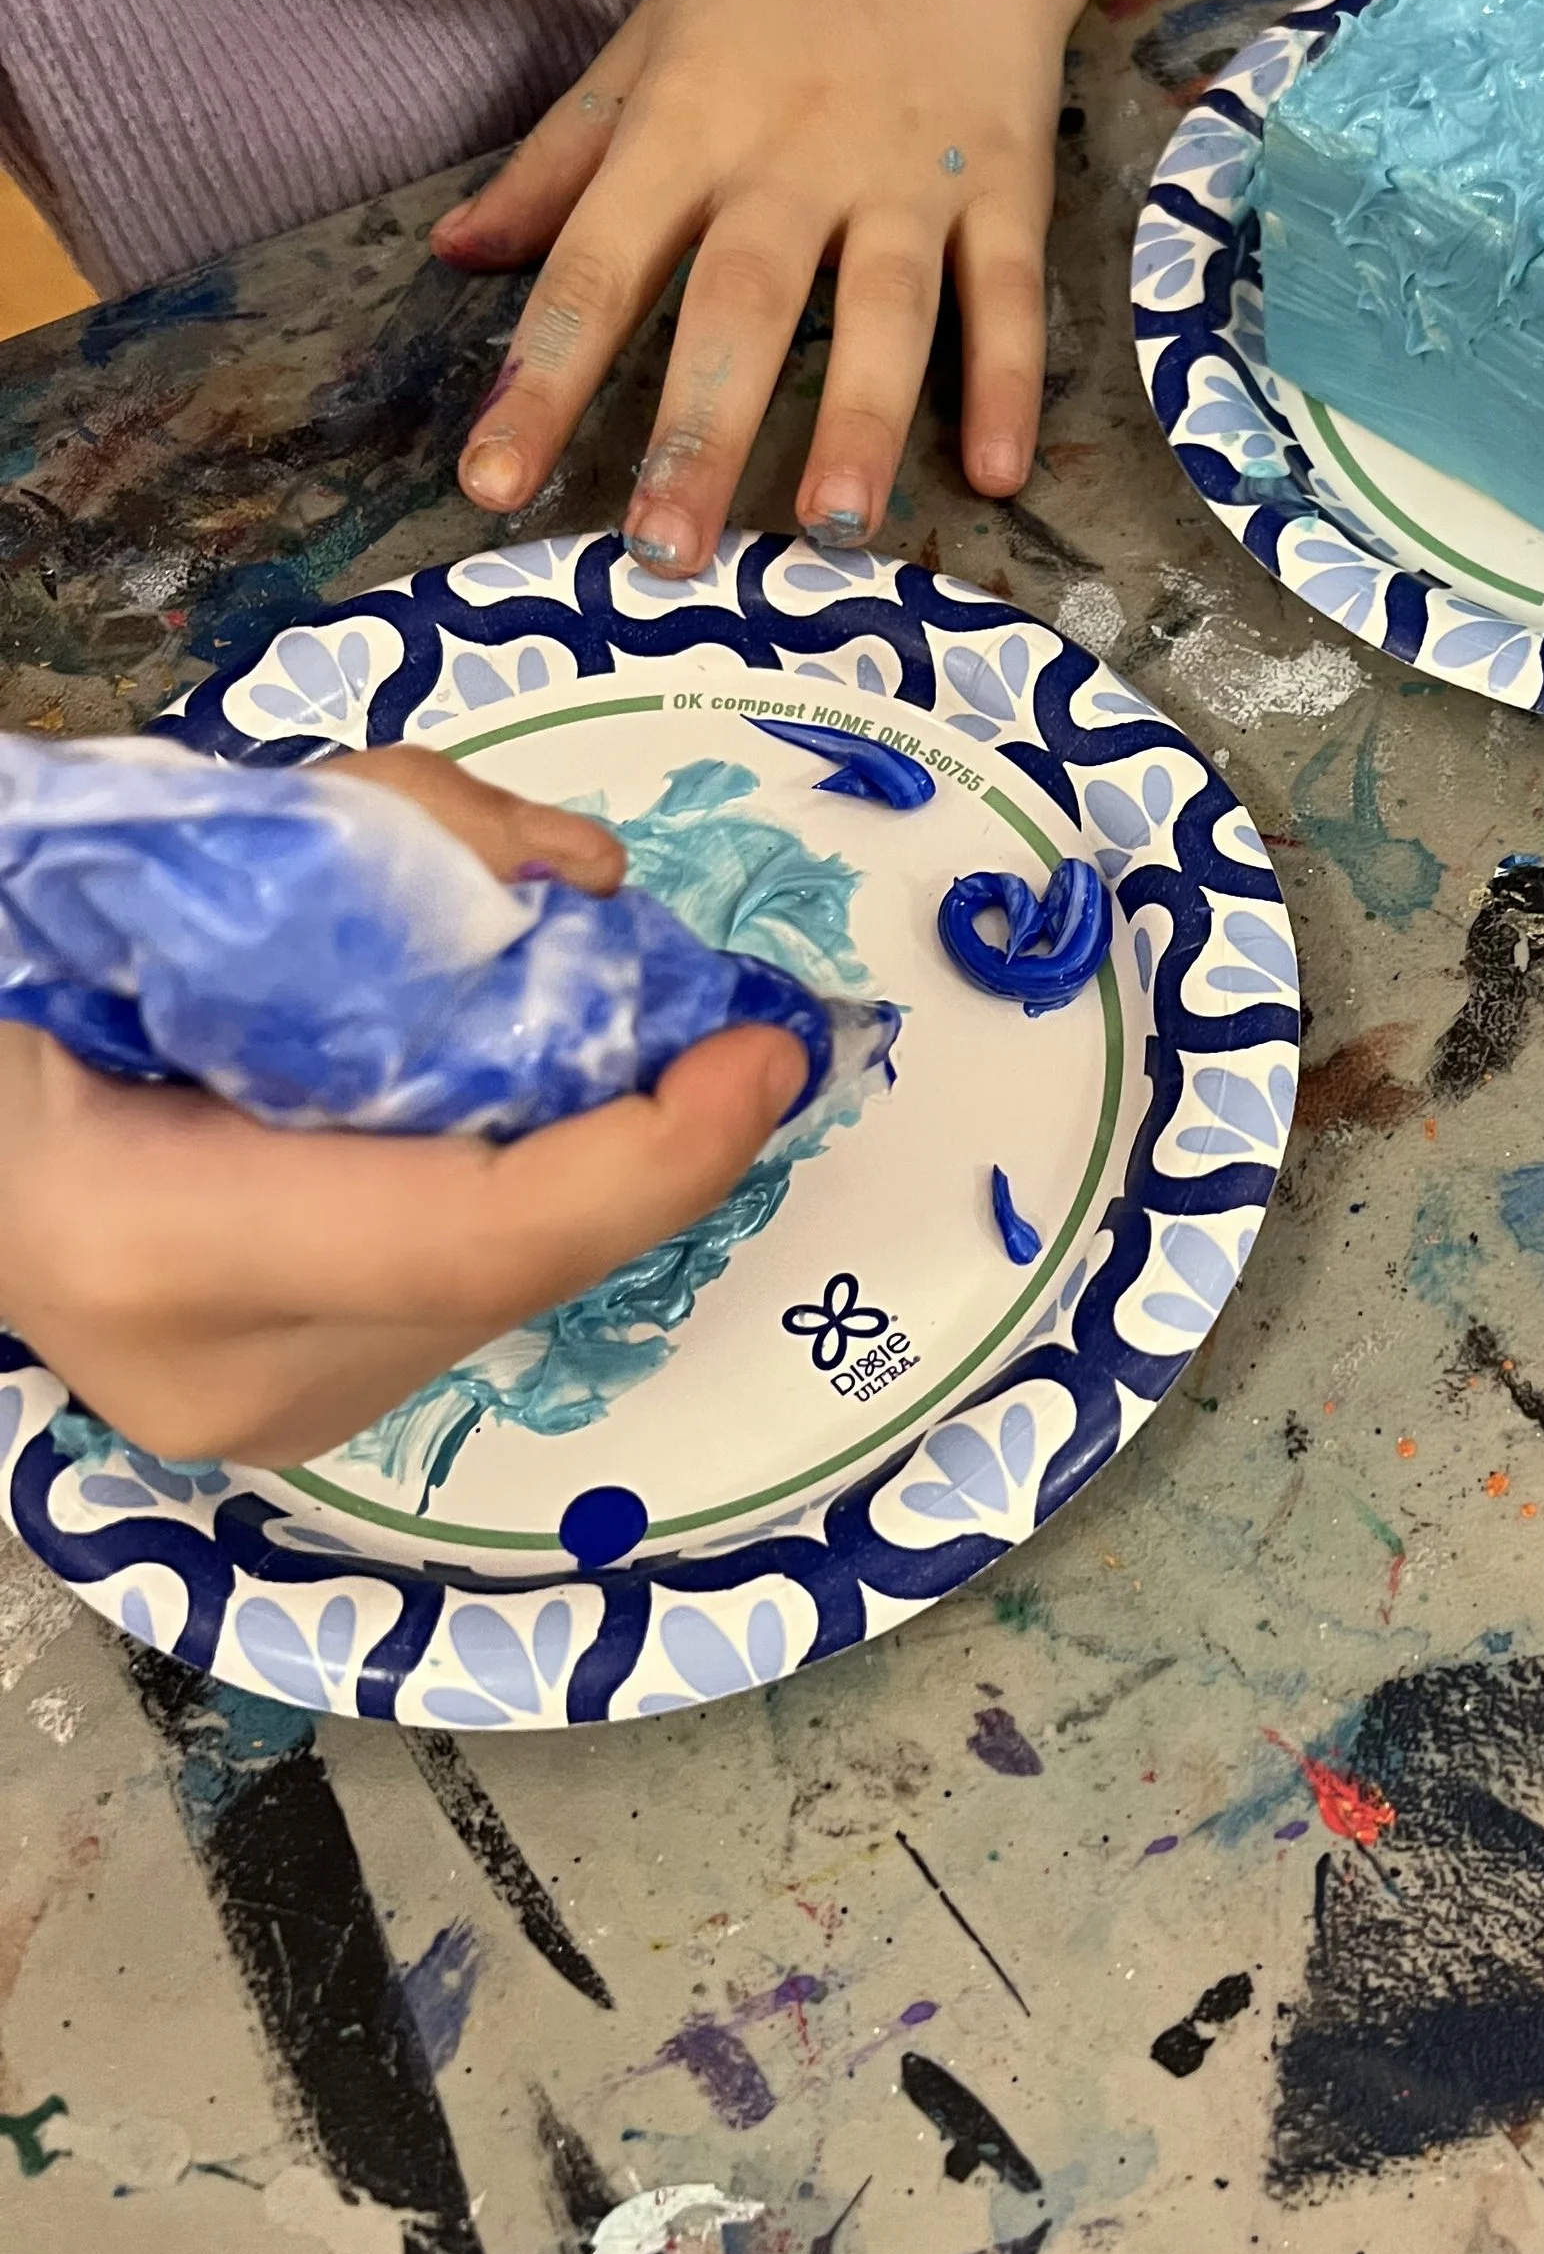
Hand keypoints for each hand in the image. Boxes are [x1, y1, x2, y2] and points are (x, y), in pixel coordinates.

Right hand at [0, 750, 806, 1466]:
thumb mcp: (183, 852)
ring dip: (590, 1169)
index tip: (762, 1052)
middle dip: (649, 1143)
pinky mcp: (287, 1404)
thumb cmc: (36, 963)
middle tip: (716, 1031)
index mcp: (151, 1241)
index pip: (478, 1235)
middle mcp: (210, 1374)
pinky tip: (522, 1111)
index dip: (653, 1152)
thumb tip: (580, 877)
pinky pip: (459, 1292)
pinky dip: (514, 1189)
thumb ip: (378, 840)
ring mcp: (249, 1414)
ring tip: (624, 1056)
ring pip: (508, 1293)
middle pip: (517, 1268)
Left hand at [434, 0, 1487, 578]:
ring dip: (857, 420)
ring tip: (831, 531)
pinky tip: (998, 473)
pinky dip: (1009, 381)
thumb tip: (455, 254)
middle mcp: (793, 154)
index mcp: (687, 120)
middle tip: (661, 556)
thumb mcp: (651, 33)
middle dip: (699, 433)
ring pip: (882, 311)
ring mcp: (911, 172)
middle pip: (739, 306)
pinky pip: (1009, 292)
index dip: (542, 376)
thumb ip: (562, 156)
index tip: (494, 482)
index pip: (596, 265)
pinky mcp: (1010, 180)